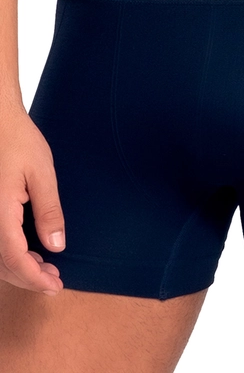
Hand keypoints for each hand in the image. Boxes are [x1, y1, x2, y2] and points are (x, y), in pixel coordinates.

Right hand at [0, 107, 65, 295]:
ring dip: (17, 268)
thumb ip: (49, 210)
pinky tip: (27, 251)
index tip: (55, 285)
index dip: (34, 277)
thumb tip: (56, 246)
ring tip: (44, 267)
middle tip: (54, 280)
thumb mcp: (42, 173)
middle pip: (0, 265)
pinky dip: (7, 254)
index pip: (14, 259)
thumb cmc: (17, 139)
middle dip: (27, 277)